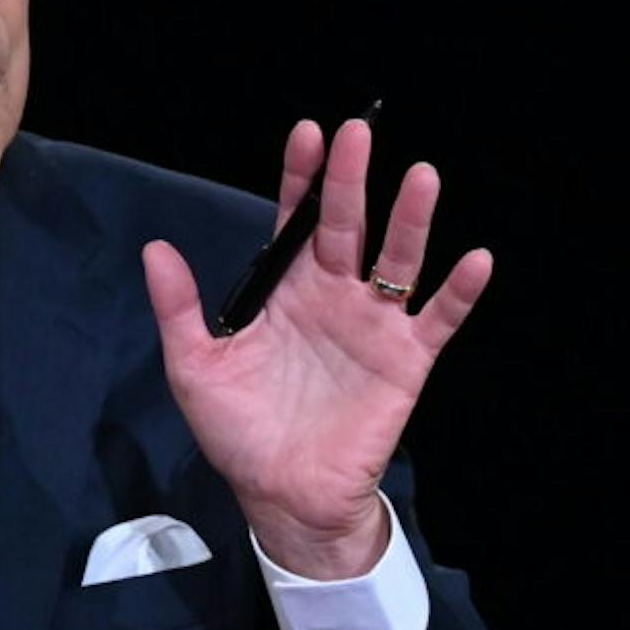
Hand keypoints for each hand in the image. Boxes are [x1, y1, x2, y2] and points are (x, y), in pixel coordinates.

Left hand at [142, 117, 491, 578]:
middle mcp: (333, 296)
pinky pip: (437, 320)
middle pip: (346, 226)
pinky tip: (474, 261)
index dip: (302, 178)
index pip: (295, 222)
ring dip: (411, 220)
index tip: (308, 134)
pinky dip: (459, 292)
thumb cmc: (239, 432)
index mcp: (285, 291)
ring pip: (397, 261)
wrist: (281, 497)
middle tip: (358, 132)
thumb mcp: (195, 367)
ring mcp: (372, 326)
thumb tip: (155, 249)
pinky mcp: (404, 362)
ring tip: (421, 177)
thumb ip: (179, 308)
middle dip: (351, 180)